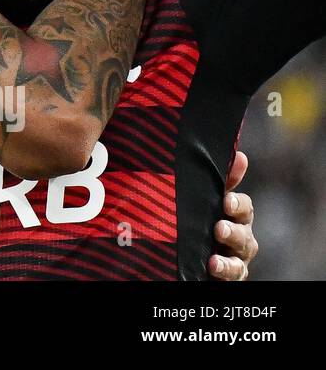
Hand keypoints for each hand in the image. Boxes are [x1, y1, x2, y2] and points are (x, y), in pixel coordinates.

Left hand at [210, 150, 257, 279]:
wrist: (184, 250)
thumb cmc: (198, 218)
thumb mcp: (204, 197)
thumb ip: (219, 180)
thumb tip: (240, 155)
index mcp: (234, 215)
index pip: (244, 206)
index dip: (237, 203)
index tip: (226, 201)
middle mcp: (240, 237)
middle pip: (245, 234)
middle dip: (233, 231)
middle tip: (218, 228)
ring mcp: (235, 258)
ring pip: (240, 259)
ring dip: (229, 258)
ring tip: (214, 258)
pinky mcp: (228, 276)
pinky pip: (232, 276)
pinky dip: (224, 272)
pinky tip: (212, 267)